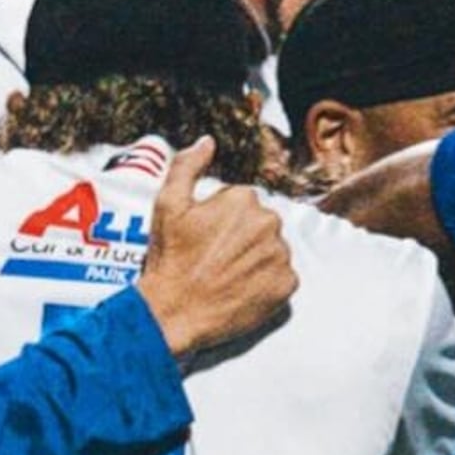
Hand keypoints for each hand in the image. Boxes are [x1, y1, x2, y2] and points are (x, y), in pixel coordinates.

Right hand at [138, 136, 297, 360]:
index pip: (242, 204)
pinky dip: (267, 283)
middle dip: (242, 238)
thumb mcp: (167, 204)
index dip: (221, 221)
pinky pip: (283, 278)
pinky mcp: (287, 285)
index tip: (206, 239)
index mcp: (243, 199)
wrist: (175, 312)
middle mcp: (269, 223)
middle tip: (215, 259)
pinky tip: (242, 289)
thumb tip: (207, 142)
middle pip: (261, 226)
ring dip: (256, 260)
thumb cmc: (169, 259)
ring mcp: (280, 255)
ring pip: (273, 250)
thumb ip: (187, 165)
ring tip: (228, 275)